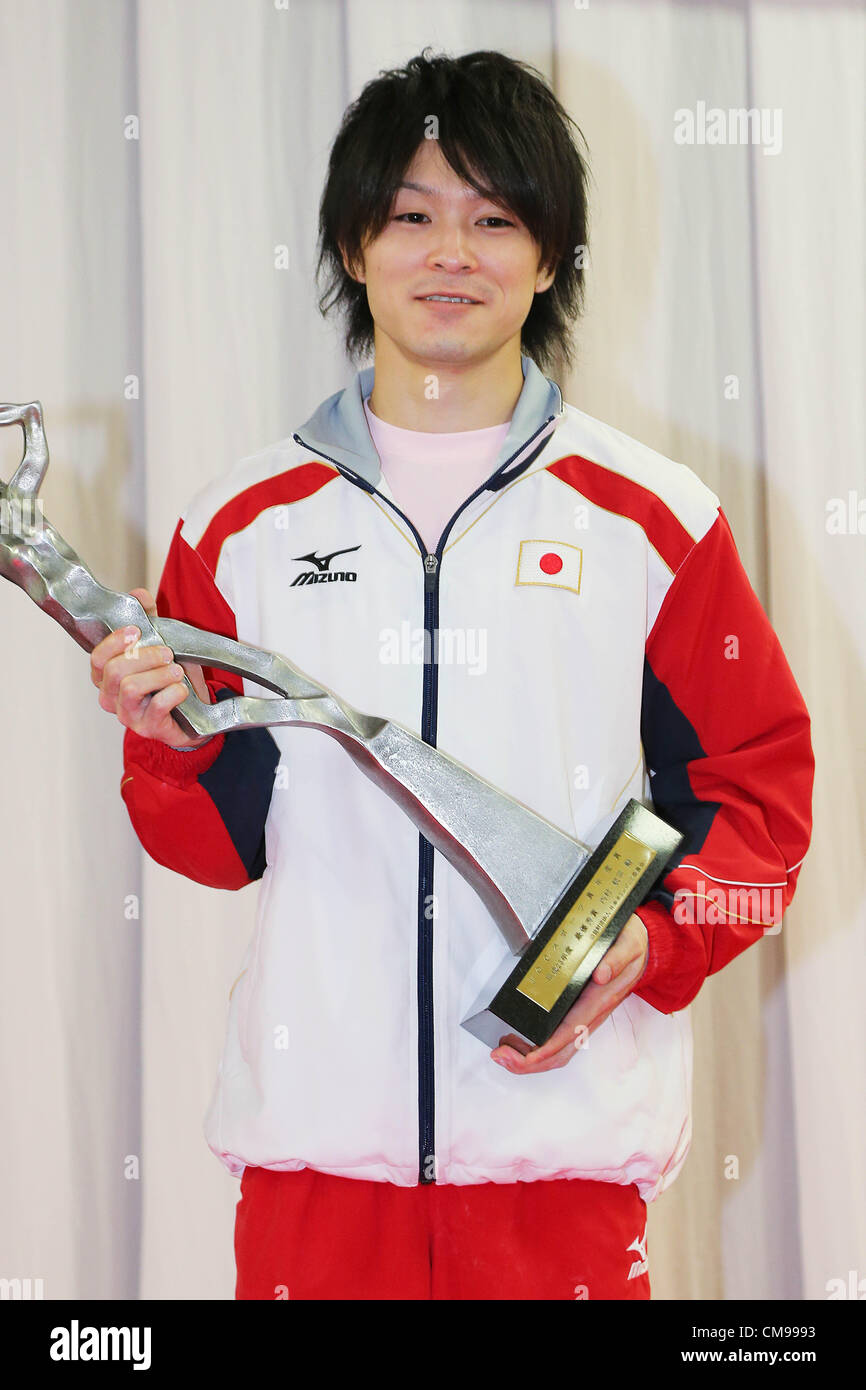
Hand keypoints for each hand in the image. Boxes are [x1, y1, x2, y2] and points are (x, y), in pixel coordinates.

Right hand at [90, 587, 212, 746]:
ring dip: (159, 674)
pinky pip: (157, 706)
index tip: (137, 631)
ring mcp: (127, 715)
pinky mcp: (148, 728)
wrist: (194, 714)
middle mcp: (111, 697)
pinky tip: (182, 689)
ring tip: (176, 670)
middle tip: (167, 652)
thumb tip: (138, 593)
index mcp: (107, 676)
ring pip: (132, 688)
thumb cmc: (171, 679)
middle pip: (114, 671)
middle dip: (144, 656)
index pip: (97, 658)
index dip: (114, 642)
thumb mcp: (161, 644)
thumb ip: (148, 620)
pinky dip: (174, 693)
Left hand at [490, 912, 648, 1074]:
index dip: (543, 1050)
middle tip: (499, 1056)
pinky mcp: (581, 1014)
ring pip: (560, 1051)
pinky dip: (538, 1047)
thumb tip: (601, 975)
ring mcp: (587, 1018)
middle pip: (560, 1053)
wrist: (643, 948)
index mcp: (599, 1001)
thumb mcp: (628, 945)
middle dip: (528, 1062)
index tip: (520, 1056)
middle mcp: (592, 1015)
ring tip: (504, 1053)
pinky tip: (520, 1041)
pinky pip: (561, 1040)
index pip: (568, 1034)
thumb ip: (616, 959)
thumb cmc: (632, 946)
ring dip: (531, 1059)